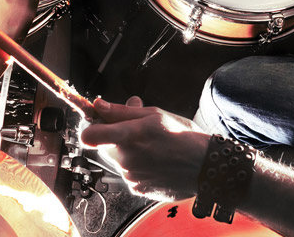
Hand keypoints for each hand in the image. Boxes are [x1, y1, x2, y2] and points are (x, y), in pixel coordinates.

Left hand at [80, 96, 208, 200]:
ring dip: (126, 150)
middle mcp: (126, 159)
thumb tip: (98, 105)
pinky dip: (136, 165)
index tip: (99, 120)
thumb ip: (121, 111)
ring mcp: (130, 177)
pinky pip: (127, 172)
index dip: (90, 126)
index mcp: (128, 136)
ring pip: (116, 158)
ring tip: (150, 145)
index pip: (89, 135)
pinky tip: (154, 160)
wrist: (204, 167)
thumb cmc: (182, 136)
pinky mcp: (137, 188)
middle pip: (102, 145)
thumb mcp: (154, 114)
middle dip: (113, 135)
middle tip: (135, 127)